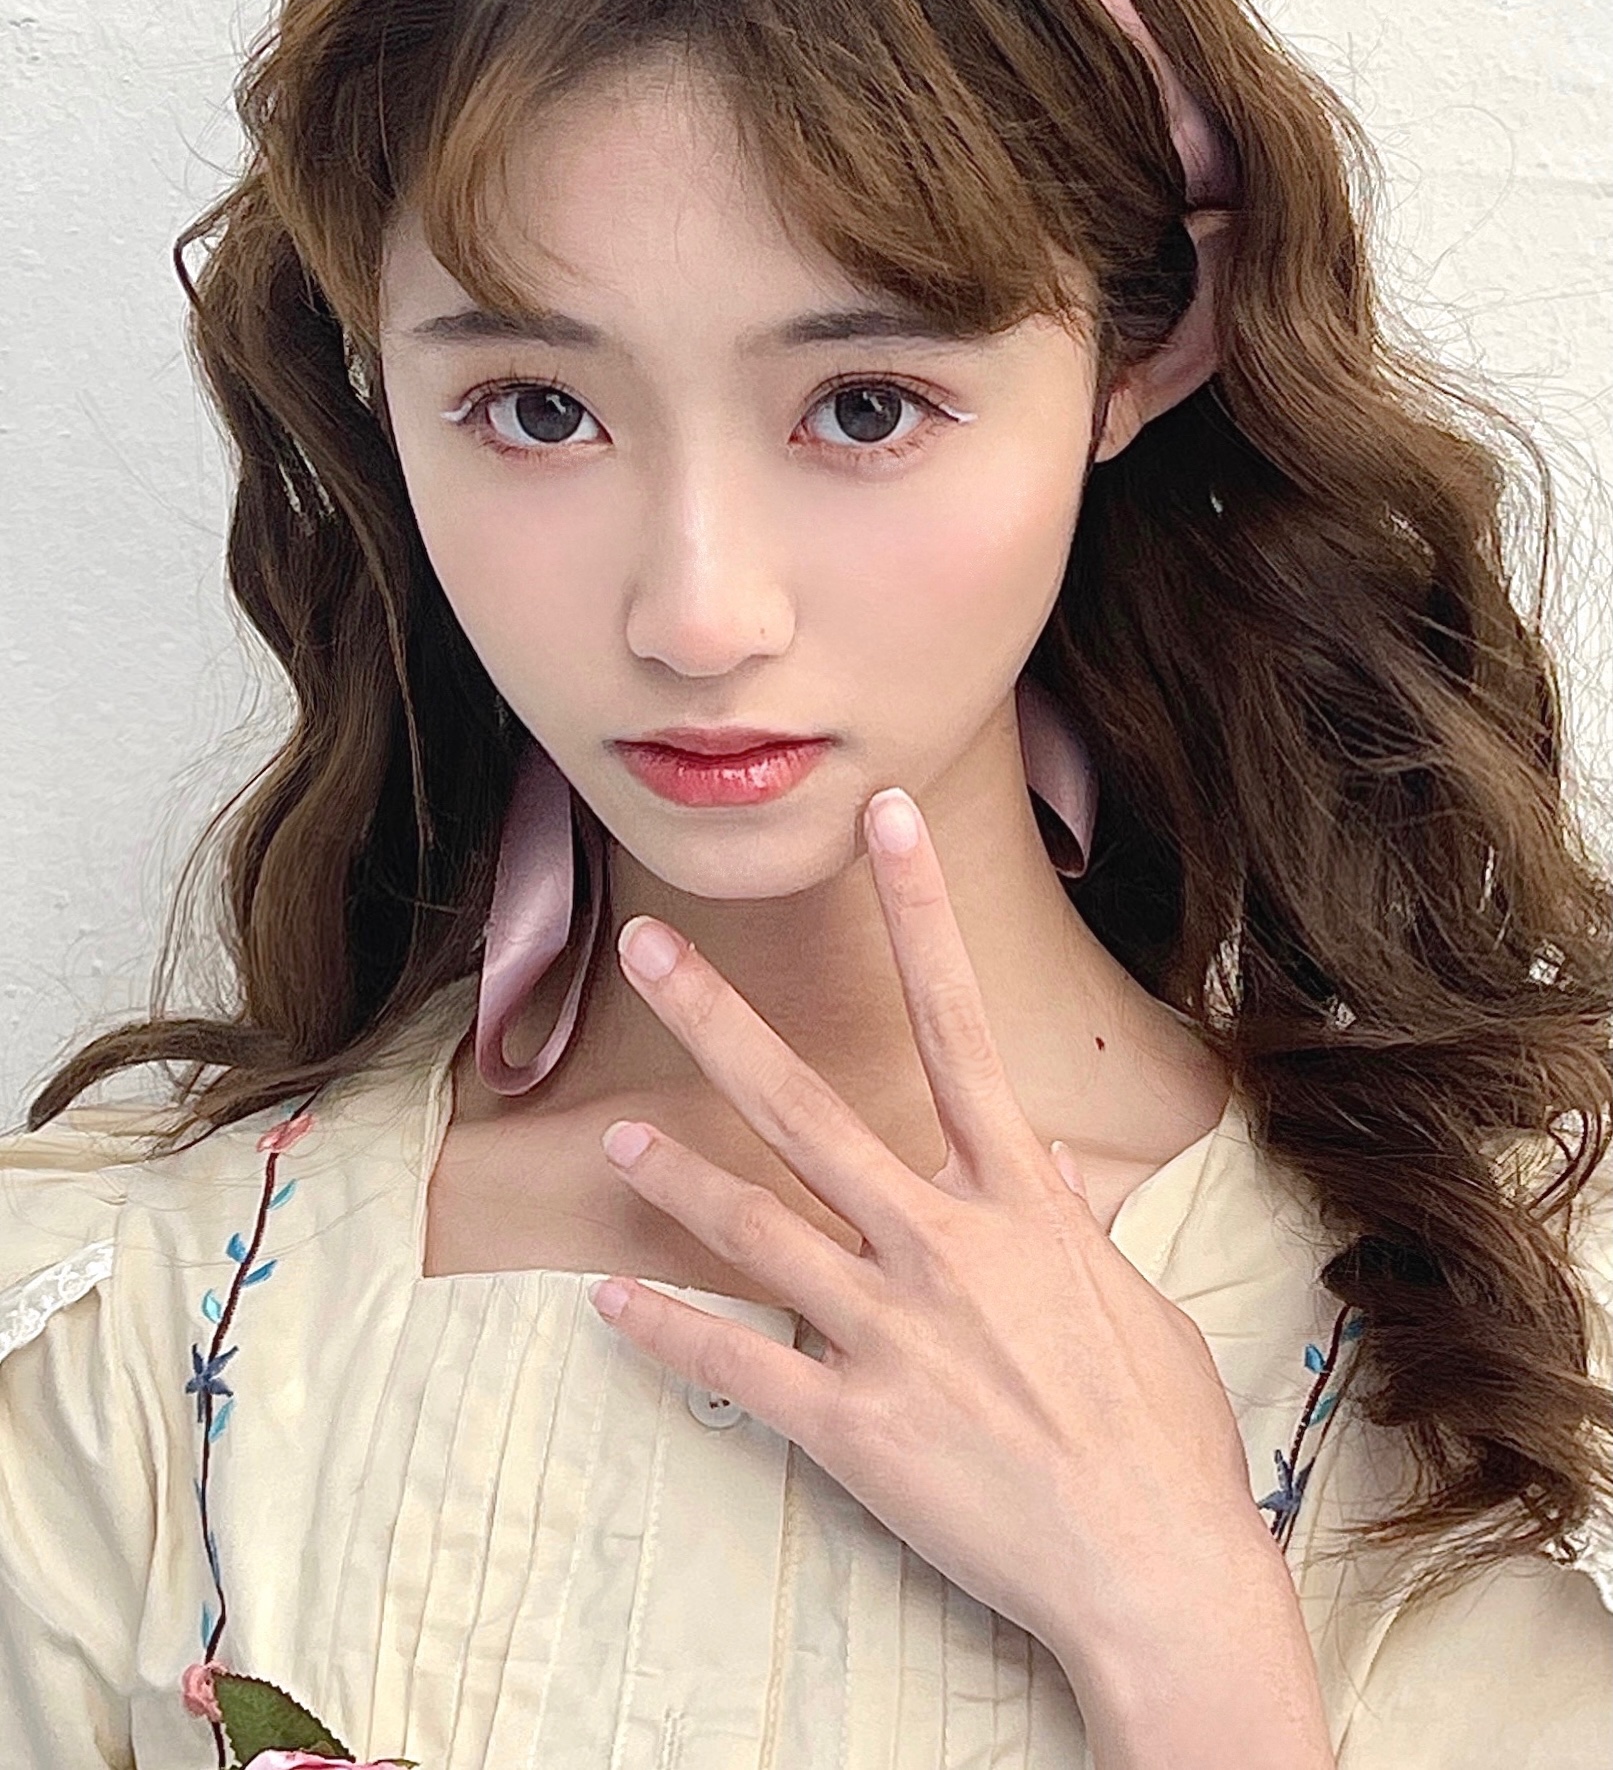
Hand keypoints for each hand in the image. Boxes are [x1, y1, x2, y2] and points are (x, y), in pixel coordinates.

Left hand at [588, 785, 1260, 1663]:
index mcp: (1019, 1201)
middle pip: (809, 1109)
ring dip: (678, 1176)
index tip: (886, 821)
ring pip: (756, 1229)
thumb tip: (1039, 1150)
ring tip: (618, 1133)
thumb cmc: (1160, 1432)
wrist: (1155, 1571)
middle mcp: (941, 1245)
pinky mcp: (849, 1424)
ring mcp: (888, 1332)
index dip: (920, 912)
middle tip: (650, 948)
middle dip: (722, 1021)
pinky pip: (738, 1365)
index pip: (960, 1024)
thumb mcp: (1128, 1296)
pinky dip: (670, 1330)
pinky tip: (611, 1303)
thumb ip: (1068, 1214)